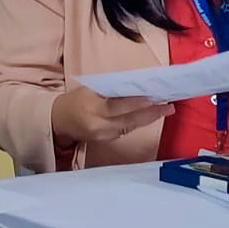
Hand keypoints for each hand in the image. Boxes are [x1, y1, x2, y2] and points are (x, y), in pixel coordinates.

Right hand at [51, 87, 174, 144]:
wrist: (59, 121)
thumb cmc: (75, 101)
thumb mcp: (89, 90)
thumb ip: (111, 91)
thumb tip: (135, 87)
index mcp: (92, 109)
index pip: (117, 107)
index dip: (136, 103)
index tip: (153, 98)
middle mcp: (99, 125)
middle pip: (129, 120)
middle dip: (151, 113)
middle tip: (169, 106)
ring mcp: (103, 135)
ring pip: (131, 126)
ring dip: (149, 118)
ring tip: (165, 109)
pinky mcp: (107, 140)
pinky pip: (126, 130)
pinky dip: (138, 122)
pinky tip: (149, 116)